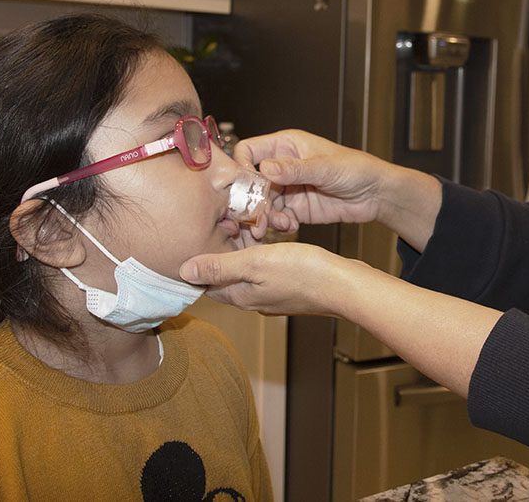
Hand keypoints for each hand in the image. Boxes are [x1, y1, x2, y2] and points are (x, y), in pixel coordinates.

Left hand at [181, 241, 499, 398]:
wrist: (346, 286)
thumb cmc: (304, 272)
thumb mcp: (256, 263)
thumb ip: (221, 266)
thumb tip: (183, 270)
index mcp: (241, 295)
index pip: (206, 283)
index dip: (198, 261)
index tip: (195, 237)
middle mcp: (254, 300)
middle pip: (226, 278)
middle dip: (219, 256)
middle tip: (219, 227)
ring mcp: (274, 297)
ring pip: (247, 275)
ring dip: (241, 255)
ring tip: (242, 229)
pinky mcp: (292, 290)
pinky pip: (267, 273)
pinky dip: (262, 258)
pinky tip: (269, 243)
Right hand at [233, 129, 387, 230]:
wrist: (376, 195)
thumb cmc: (357, 169)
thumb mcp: (326, 167)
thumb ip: (296, 170)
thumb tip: (266, 168)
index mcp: (286, 145)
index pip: (249, 151)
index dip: (242, 168)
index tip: (245, 187)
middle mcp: (283, 166)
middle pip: (252, 183)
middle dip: (253, 201)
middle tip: (259, 217)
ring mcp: (288, 189)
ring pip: (262, 203)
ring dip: (265, 217)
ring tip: (279, 225)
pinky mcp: (296, 208)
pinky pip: (277, 218)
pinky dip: (279, 225)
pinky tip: (291, 227)